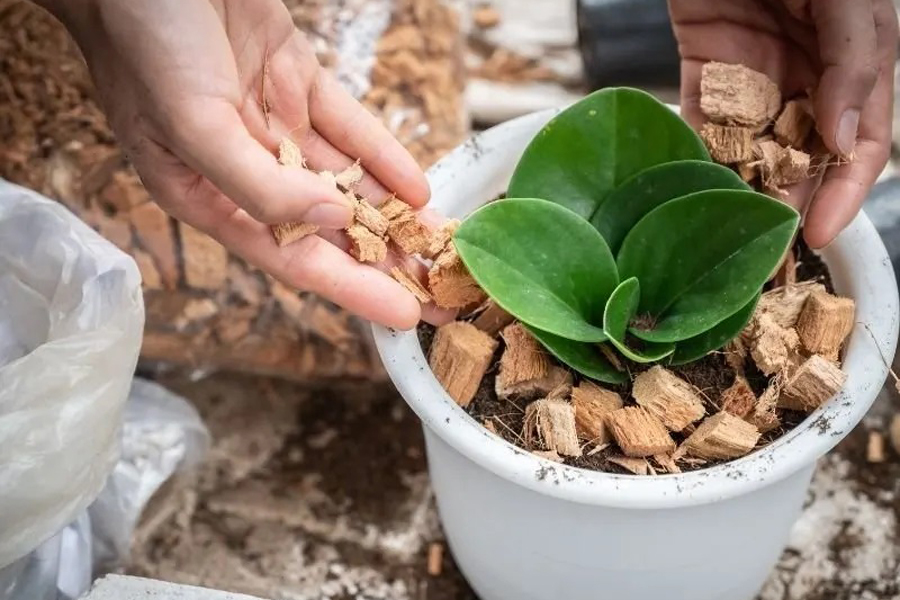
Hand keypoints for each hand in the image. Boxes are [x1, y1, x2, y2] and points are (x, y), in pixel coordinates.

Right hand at [42, 0, 444, 328]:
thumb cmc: (146, 44)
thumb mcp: (194, 125)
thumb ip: (258, 184)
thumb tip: (328, 218)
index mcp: (207, 195)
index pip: (291, 257)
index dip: (351, 289)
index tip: (403, 316)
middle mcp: (245, 168)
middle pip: (328, 228)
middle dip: (383, 261)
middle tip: (438, 292)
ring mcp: (275, 125)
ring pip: (346, 182)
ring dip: (393, 215)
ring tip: (440, 245)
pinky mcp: (297, 82)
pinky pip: (351, 129)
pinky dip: (384, 156)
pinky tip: (418, 188)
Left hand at [669, 0, 897, 247]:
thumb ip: (854, 59)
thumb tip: (842, 133)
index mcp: (856, 62)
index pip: (859, 144)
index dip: (843, 193)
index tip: (815, 236)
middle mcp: (808, 74)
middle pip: (802, 154)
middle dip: (786, 202)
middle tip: (762, 249)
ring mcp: (754, 72)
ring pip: (751, 144)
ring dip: (741, 187)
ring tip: (724, 231)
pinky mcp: (706, 63)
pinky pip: (703, 117)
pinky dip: (697, 150)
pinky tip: (690, 186)